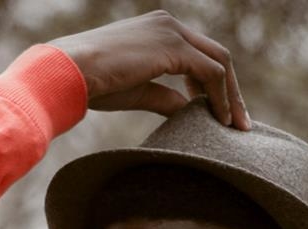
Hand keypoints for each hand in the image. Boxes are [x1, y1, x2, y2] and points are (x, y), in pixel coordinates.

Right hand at [49, 10, 250, 129]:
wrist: (68, 72)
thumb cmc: (92, 83)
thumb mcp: (137, 90)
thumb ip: (166, 97)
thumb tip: (190, 111)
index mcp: (156, 29)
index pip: (197, 54)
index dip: (211, 83)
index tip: (219, 110)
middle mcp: (168, 24)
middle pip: (215, 55)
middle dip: (230, 89)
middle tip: (238, 120)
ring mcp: (172, 32)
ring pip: (218, 62)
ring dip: (231, 95)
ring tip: (234, 125)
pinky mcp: (173, 47)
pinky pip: (210, 73)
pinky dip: (220, 96)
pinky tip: (221, 119)